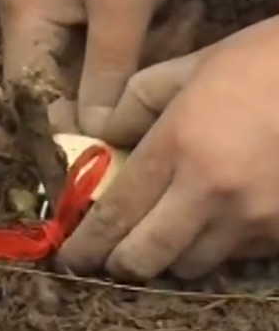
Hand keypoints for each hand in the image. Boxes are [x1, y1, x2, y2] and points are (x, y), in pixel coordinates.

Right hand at [0, 0, 190, 136]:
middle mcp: (26, 23)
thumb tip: (94, 130)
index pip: (28, 98)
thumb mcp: (123, 3)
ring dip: (124, 68)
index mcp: (23, 20)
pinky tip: (166, 22)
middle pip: (53, 89)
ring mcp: (50, 13)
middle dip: (103, 96)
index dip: (57, 133)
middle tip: (149, 94)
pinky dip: (129, 47)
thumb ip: (105, 72)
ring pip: (80, 71)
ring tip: (172, 31)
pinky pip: (96, 48)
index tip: (96, 158)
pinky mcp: (76, 6)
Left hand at [58, 16, 278, 280]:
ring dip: (167, 256)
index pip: (117, 211)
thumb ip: (132, 105)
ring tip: (163, 231)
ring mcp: (254, 219)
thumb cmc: (260, 64)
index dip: (86, 243)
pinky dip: (212, 249)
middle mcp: (211, 192)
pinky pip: (233, 259)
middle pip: (146, 257)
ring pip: (189, 266)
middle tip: (110, 253)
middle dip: (119, 262)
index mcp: (179, 145)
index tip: (69, 258)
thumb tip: (102, 140)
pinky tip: (212, 221)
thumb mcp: (186, 68)